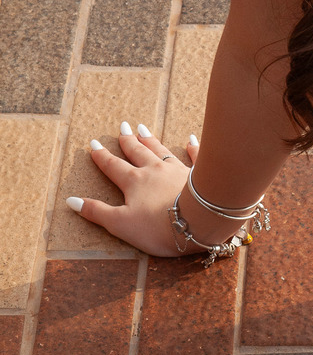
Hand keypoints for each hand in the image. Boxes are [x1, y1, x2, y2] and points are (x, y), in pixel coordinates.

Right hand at [68, 123, 198, 256]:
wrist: (199, 221)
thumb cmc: (158, 226)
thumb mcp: (121, 224)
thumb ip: (97, 212)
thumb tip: (71, 201)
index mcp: (134, 182)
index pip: (113, 167)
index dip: (102, 157)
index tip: (94, 144)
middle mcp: (154, 170)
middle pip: (137, 153)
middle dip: (127, 141)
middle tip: (122, 128)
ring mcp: (178, 169)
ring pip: (161, 150)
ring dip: (151, 140)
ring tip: (143, 129)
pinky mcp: (198, 174)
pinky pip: (194, 157)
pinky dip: (192, 148)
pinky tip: (191, 140)